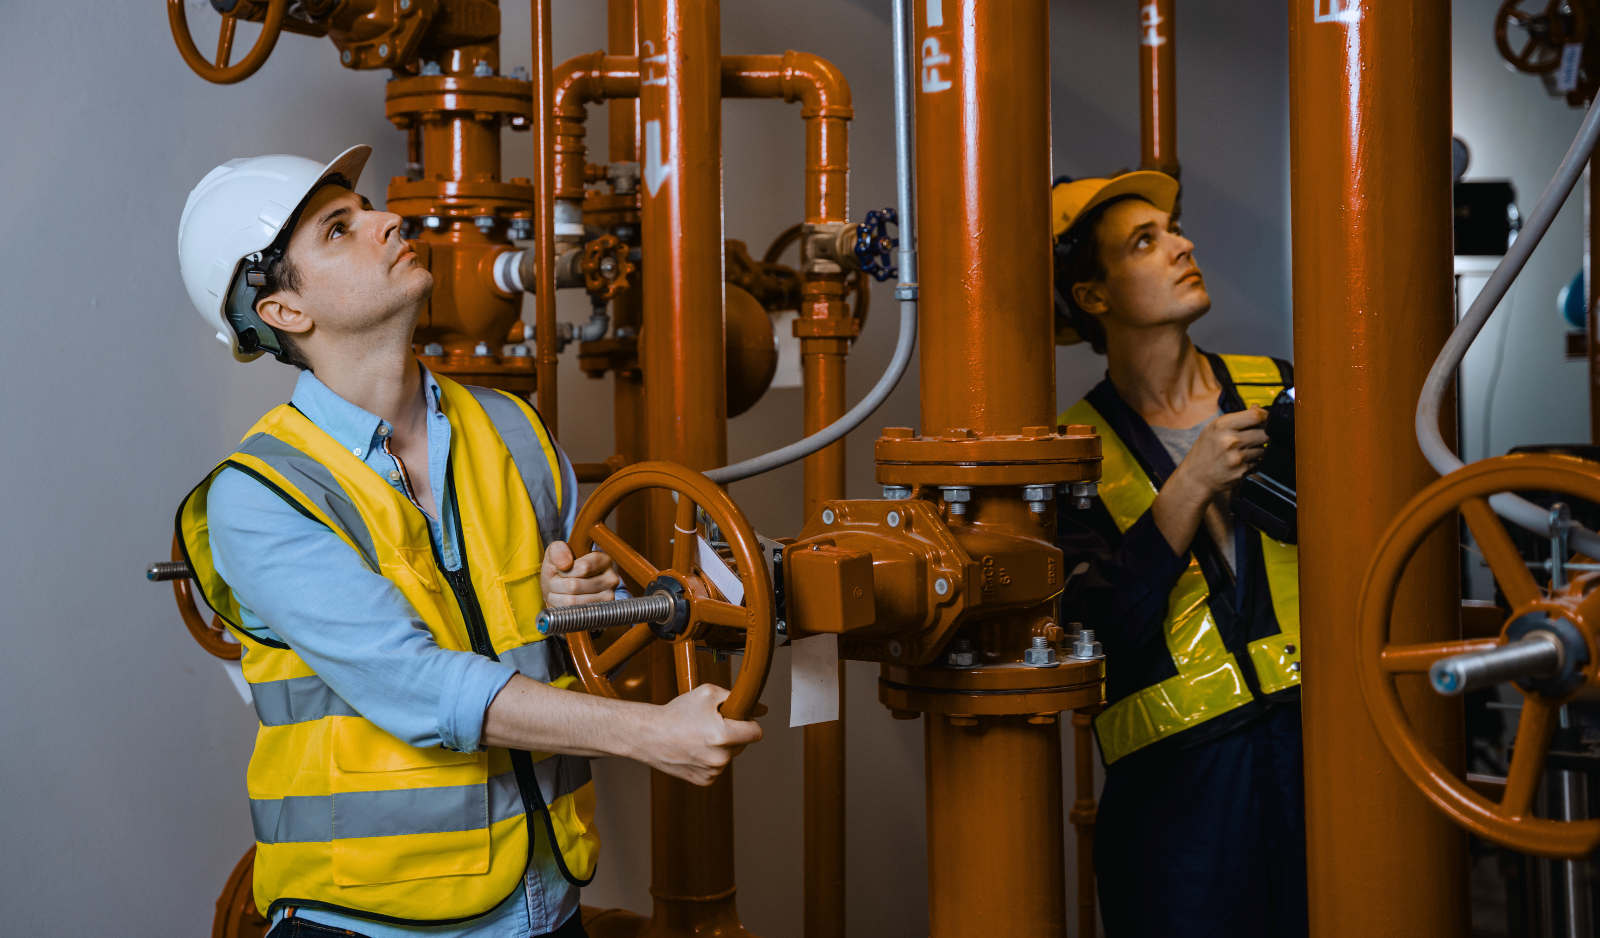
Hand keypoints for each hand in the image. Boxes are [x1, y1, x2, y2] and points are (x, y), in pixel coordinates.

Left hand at [541, 540, 621, 607]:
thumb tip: (565, 564)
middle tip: (557, 583)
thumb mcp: (555, 553)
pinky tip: (563, 604)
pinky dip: (560, 609)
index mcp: (604, 560)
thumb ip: (558, 550)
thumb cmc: (559, 571)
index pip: (583, 567)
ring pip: (571, 601)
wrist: (557, 593)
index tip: (562, 569)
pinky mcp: (599, 615)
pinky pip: (572, 614)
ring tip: (559, 592)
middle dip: (556, 584)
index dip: (564, 571)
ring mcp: (607, 599)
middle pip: (574, 585)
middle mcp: (611, 579)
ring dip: (556, 597)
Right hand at [636, 683, 764, 785]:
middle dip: (733, 732)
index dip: (748, 721)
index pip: (756, 733)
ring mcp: (712, 772)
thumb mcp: (708, 694)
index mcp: (723, 737)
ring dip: (721, 745)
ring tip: (698, 735)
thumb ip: (736, 699)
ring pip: (729, 755)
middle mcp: (720, 758)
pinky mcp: (703, 781)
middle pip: (743, 744)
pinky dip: (710, 757)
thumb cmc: (676, 712)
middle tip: (711, 723)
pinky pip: (717, 767)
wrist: (649, 734)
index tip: (737, 717)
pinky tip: (694, 748)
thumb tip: (761, 709)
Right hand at [1173, 407, 1268, 496]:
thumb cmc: (1204, 452)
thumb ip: (1237, 419)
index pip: (1255, 416)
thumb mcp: (1213, 429)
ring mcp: (1236, 458)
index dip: (1265, 416)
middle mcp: (1230, 441)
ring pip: (1263, 448)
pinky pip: (1258, 462)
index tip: (1265, 418)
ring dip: (1258, 449)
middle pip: (1264, 433)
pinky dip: (1253, 462)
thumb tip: (1258, 409)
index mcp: (1222, 426)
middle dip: (1262, 434)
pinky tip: (1240, 462)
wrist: (1195, 478)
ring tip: (1242, 452)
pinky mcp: (1241, 472)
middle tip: (1253, 437)